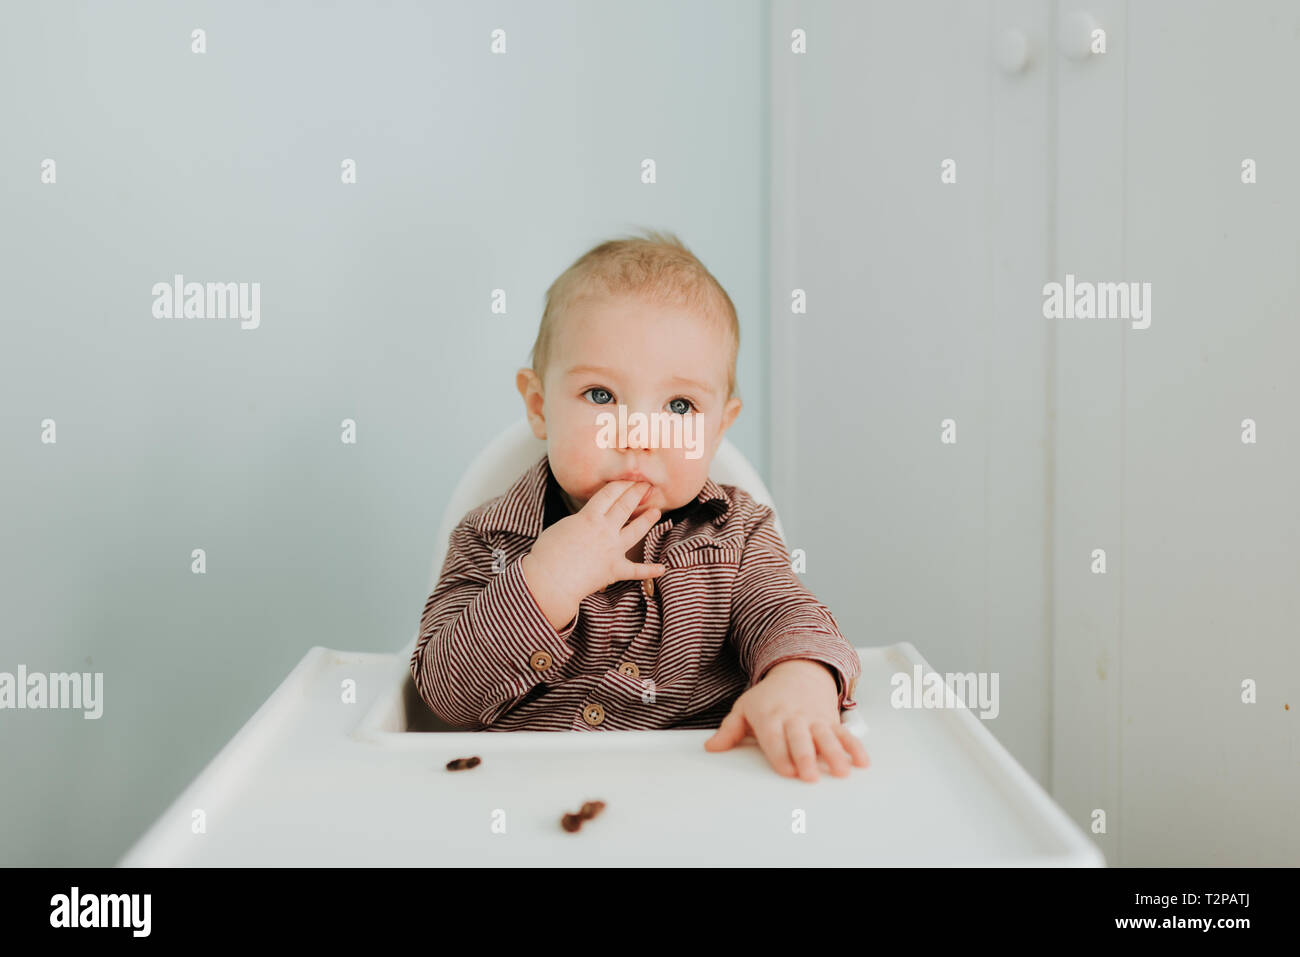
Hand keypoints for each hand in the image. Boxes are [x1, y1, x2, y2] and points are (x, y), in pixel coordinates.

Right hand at [521, 481, 665, 611]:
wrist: (550, 579)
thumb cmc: (547, 552)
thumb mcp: (562, 526)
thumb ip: (579, 521)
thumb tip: (587, 520)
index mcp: (589, 517)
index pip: (609, 494)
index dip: (621, 484)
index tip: (630, 478)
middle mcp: (605, 530)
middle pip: (625, 506)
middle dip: (637, 493)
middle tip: (647, 485)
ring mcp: (613, 550)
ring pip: (636, 531)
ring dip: (647, 520)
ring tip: (656, 512)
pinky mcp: (614, 570)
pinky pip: (636, 570)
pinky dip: (649, 570)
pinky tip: (662, 568)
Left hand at [704, 659, 869, 781]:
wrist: (799, 670)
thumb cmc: (769, 696)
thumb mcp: (745, 708)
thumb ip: (730, 730)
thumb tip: (711, 748)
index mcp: (770, 717)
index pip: (775, 738)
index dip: (781, 755)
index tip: (787, 771)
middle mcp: (794, 718)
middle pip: (801, 739)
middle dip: (806, 757)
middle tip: (810, 776)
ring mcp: (815, 719)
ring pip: (826, 737)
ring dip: (834, 754)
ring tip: (841, 771)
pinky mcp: (831, 721)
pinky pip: (845, 734)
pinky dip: (855, 747)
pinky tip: (862, 762)